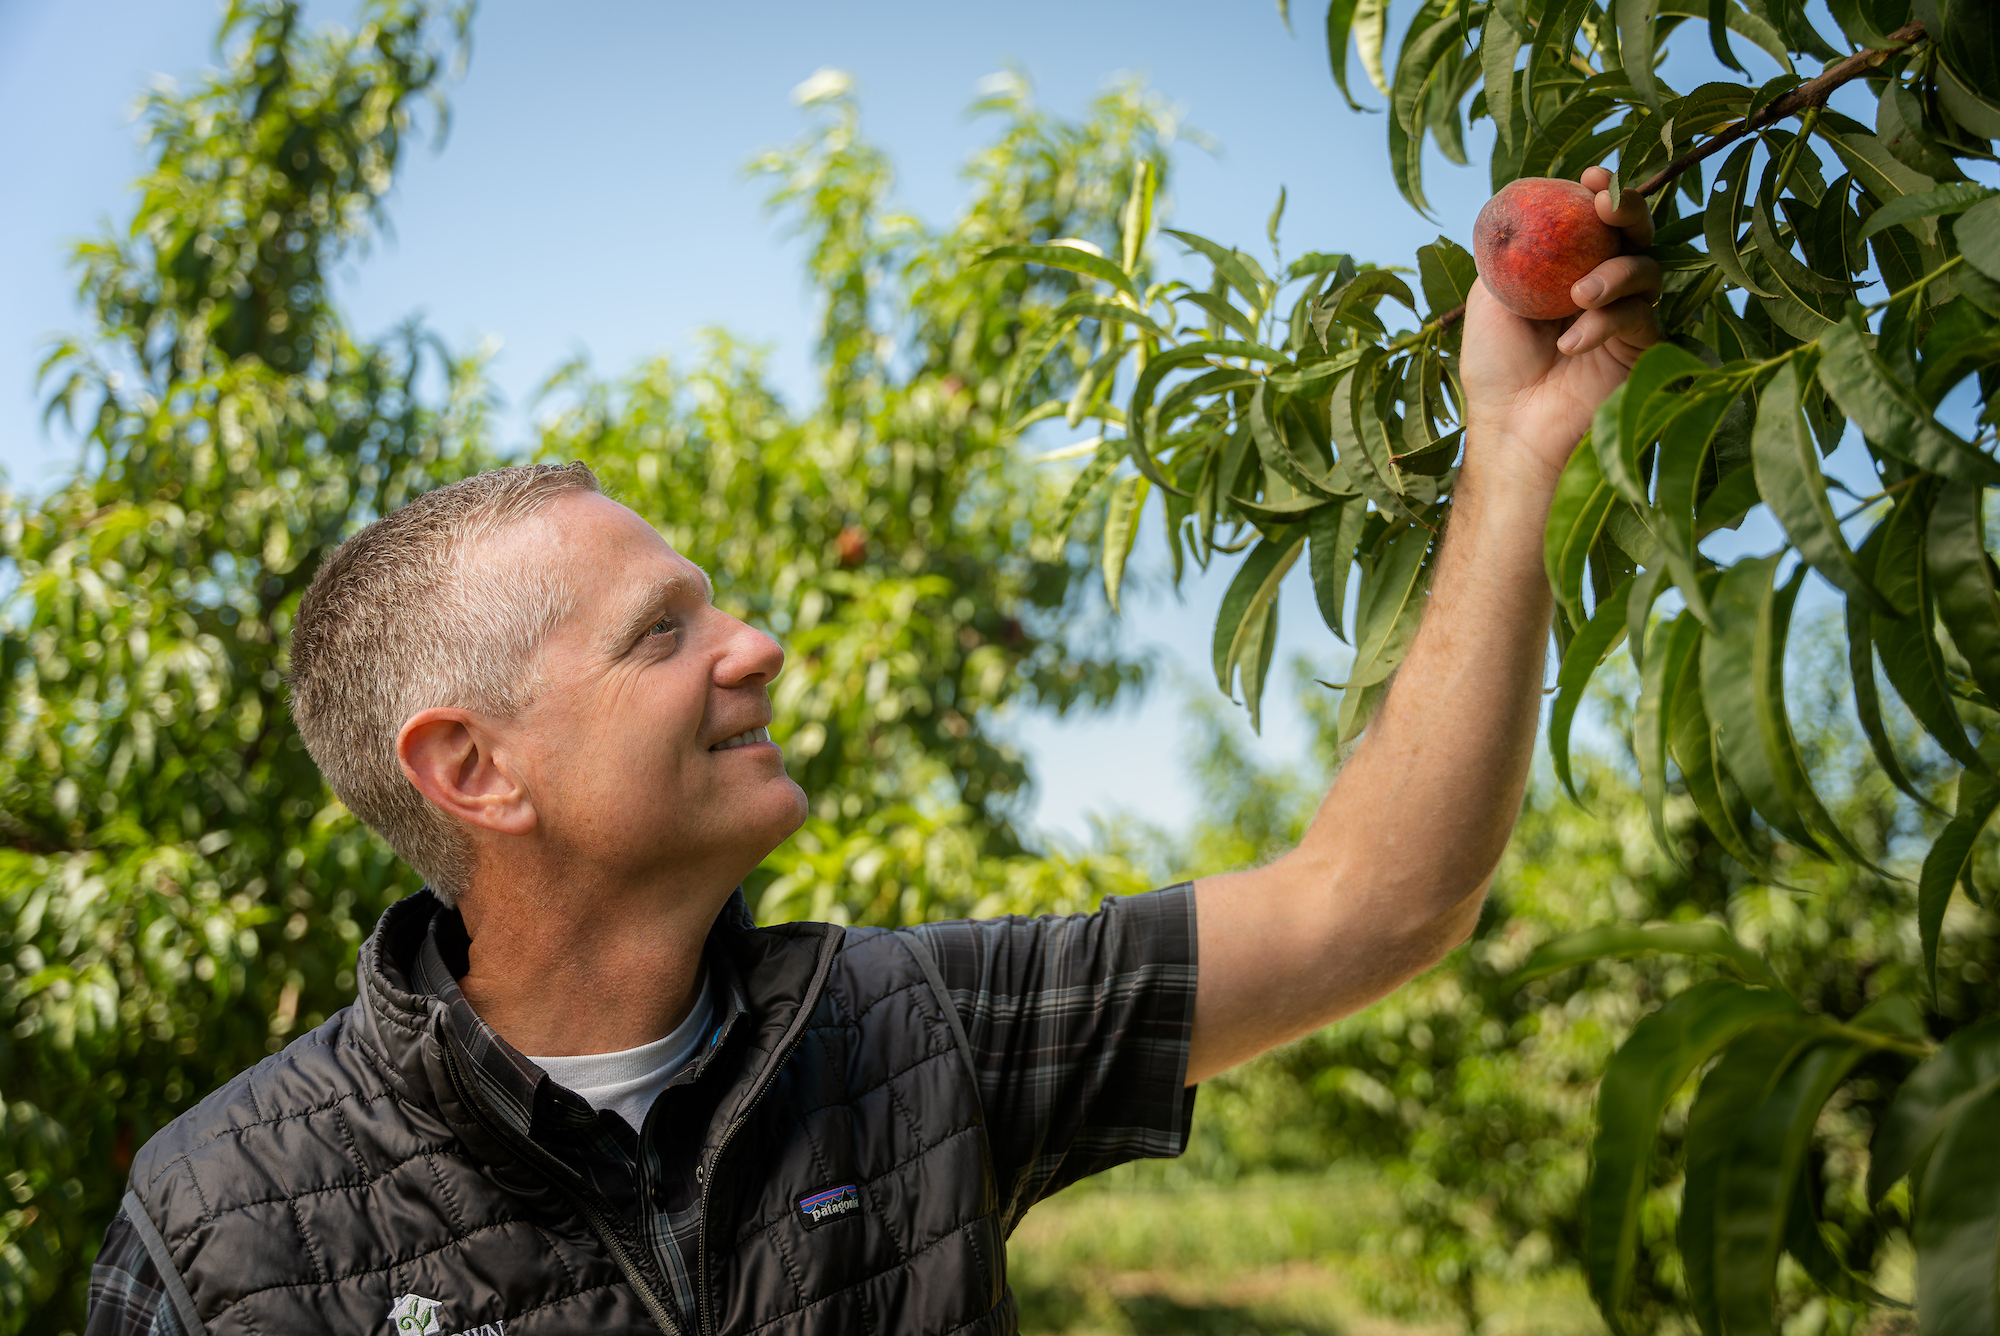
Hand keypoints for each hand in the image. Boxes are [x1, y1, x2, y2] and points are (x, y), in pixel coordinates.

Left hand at [1459, 165, 1661, 491]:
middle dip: (1628, 209)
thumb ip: (1513, 253)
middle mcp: (1603, 285)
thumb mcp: (1492, 299)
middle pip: (1634, 232)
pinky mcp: (1643, 347)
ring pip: (1646, 269)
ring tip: (1579, 295)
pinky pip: (1640, 316)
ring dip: (1614, 273)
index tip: (1591, 176)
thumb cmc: (1496, 369)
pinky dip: (1606, 322)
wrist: (1511, 429)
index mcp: (1566, 268)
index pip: (1593, 219)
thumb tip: (1523, 207)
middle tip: (1608, 203)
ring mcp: (1627, 314)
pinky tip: (1571, 344)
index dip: (1600, 192)